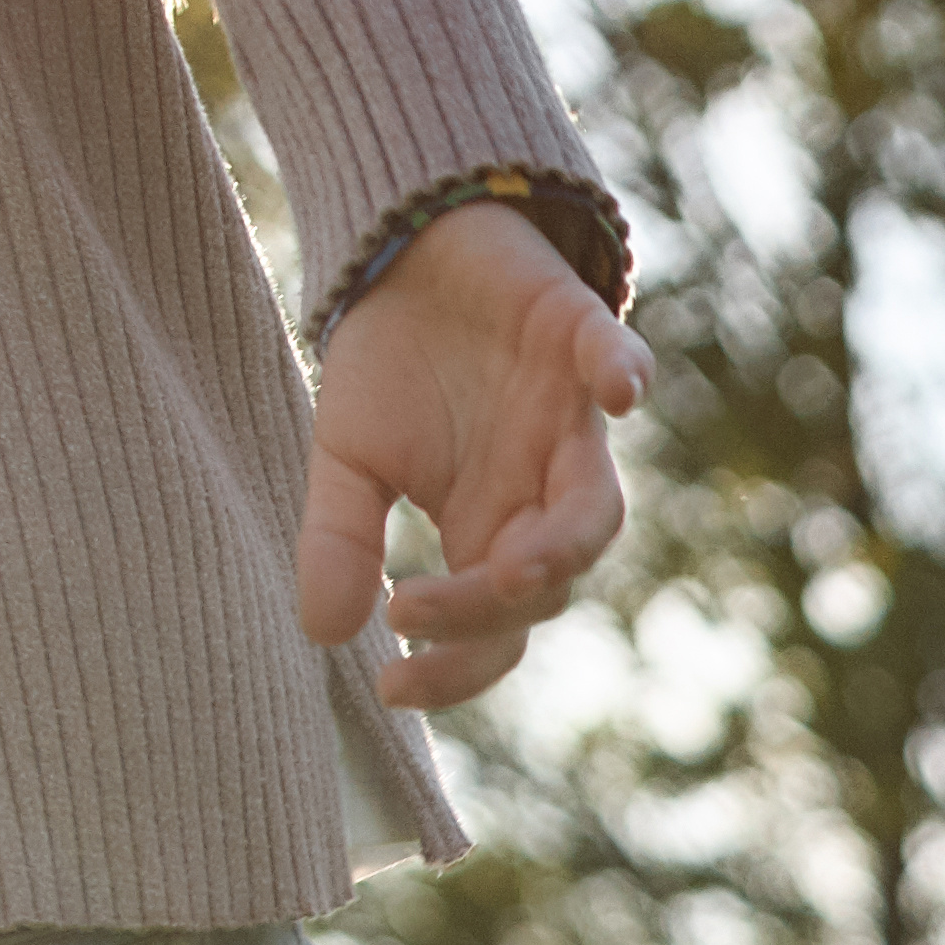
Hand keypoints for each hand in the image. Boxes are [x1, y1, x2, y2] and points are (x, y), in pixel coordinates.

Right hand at [300, 201, 649, 710]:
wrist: (409, 254)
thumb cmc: (393, 367)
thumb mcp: (347, 462)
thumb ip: (342, 543)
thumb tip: (321, 633)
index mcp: (492, 531)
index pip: (498, 632)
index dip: (455, 669)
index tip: (392, 689)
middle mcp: (541, 490)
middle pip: (549, 585)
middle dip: (485, 612)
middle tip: (411, 610)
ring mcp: (569, 420)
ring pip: (596, 509)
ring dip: (562, 545)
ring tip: (507, 574)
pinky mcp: (578, 336)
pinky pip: (617, 362)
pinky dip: (622, 373)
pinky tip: (617, 391)